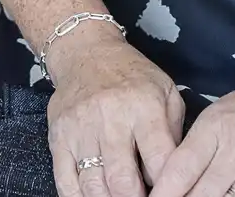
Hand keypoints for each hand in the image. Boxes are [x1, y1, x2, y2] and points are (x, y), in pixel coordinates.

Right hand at [46, 29, 181, 196]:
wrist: (86, 52)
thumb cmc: (133, 76)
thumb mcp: (166, 92)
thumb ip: (174, 133)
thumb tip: (175, 173)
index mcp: (144, 108)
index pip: (159, 160)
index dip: (167, 187)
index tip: (170, 194)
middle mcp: (110, 119)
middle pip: (122, 180)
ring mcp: (81, 130)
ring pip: (93, 185)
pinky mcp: (59, 137)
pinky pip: (65, 180)